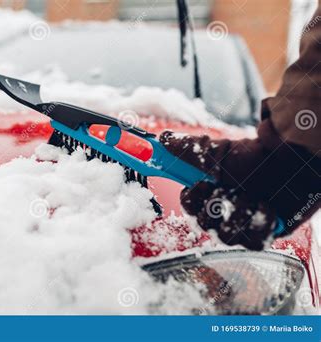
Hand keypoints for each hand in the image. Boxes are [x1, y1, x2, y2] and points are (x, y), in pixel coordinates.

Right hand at [159, 126, 319, 249]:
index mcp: (209, 194)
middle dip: (216, 204)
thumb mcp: (218, 152)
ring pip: (226, 235)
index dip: (191, 199)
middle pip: (203, 224)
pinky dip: (258, 221)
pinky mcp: (263, 235)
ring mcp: (242, 227)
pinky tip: (266, 205)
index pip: (188, 206)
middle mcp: (222, 213)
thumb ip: (188, 148)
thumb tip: (161, 138)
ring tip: (252, 194)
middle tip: (228, 189)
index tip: (200, 184)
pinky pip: (252, 240)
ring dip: (239, 211)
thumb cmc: (256, 157)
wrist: (293, 160)